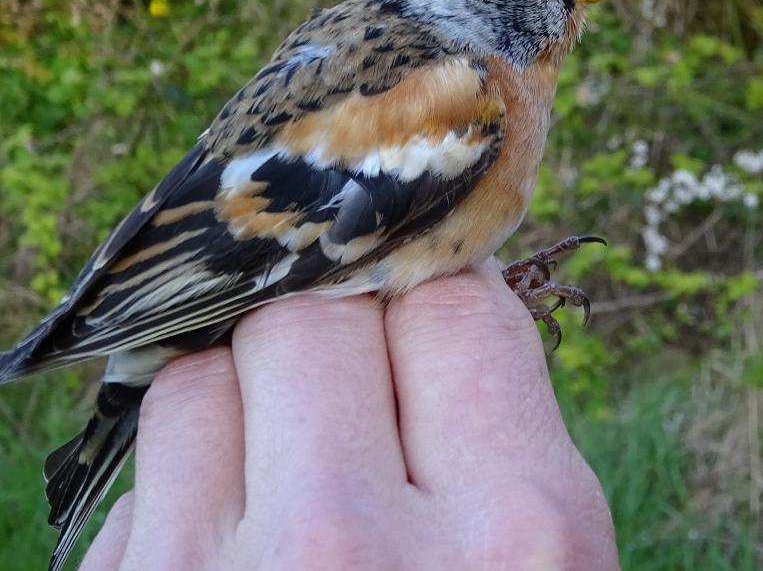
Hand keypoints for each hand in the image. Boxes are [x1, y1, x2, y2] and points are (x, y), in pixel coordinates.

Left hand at [80, 263, 616, 570]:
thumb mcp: (554, 568)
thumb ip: (507, 441)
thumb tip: (434, 294)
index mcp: (519, 530)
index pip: (453, 304)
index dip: (435, 291)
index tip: (420, 298)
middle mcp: (354, 548)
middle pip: (314, 316)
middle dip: (332, 336)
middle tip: (354, 395)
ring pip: (198, 381)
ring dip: (239, 407)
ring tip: (281, 480)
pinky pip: (136, 485)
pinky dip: (182, 497)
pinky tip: (230, 555)